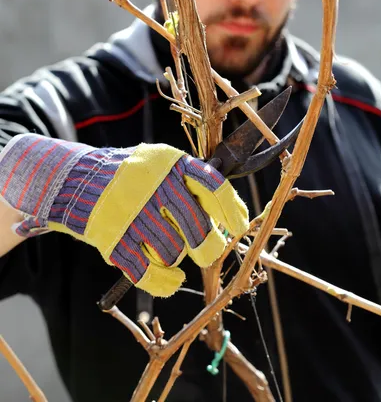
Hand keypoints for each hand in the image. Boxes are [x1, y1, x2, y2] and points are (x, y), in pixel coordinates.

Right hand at [0, 134, 248, 295]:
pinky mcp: (113, 238)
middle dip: (208, 246)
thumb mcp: (158, 162)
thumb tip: (231, 213)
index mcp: (170, 163)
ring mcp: (132, 212)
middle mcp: (153, 185)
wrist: (76, 180)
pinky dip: (163, 283)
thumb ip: (189, 181)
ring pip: (173, 251)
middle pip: (197, 228)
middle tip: (207, 250)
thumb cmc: (129, 176)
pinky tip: (171, 281)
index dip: (232, 210)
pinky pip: (147, 271)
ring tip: (166, 247)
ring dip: (175, 257)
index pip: (213, 186)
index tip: (239, 227)